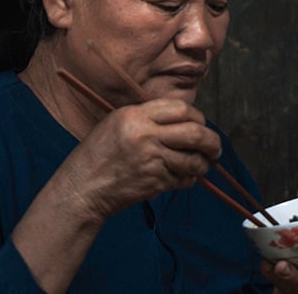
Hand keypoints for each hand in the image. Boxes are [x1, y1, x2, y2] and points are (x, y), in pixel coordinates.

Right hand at [58, 98, 221, 220]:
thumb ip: (148, 118)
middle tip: (215, 148)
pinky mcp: (154, 182)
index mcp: (135, 115)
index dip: (198, 117)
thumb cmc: (98, 155)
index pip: (181, 109)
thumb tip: (185, 120)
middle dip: (212, 141)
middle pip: (195, 133)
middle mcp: (145, 135)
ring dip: (203, 164)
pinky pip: (183, 179)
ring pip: (193, 159)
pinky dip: (188, 179)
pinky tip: (183, 178)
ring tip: (203, 166)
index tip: (202, 125)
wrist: (82, 188)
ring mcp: (151, 160)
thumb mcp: (117, 123)